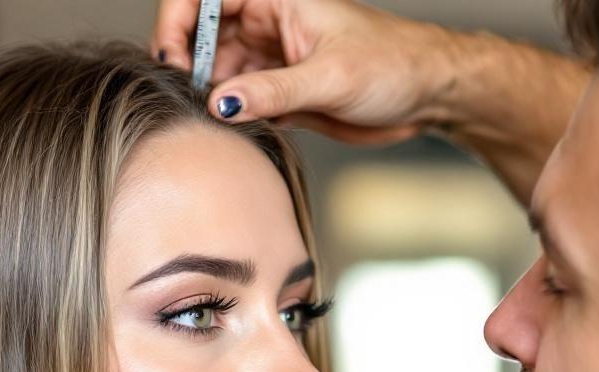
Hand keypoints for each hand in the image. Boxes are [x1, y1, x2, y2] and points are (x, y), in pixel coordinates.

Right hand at [149, 0, 589, 202]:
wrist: (427, 95)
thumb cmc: (393, 64)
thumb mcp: (330, 77)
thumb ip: (273, 91)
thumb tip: (222, 103)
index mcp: (275, 0)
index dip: (178, 22)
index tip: (171, 57)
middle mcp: (266, 25)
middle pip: (201, 38)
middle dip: (188, 66)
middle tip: (188, 100)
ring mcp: (270, 60)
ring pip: (217, 74)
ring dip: (208, 97)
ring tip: (210, 121)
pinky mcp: (279, 94)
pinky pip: (239, 103)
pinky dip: (230, 119)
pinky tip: (233, 132)